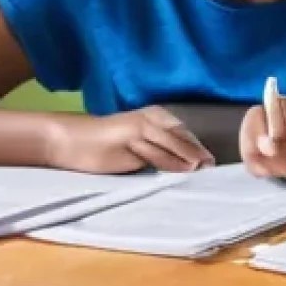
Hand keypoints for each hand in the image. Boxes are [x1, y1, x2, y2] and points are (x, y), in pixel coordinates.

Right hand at [46, 107, 214, 173]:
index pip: (183, 133)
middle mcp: (152, 117)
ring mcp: (142, 125)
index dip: (198, 148)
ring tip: (204, 169)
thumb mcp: (139, 149)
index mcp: (156, 116)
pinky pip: (157, 151)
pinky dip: (173, 160)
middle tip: (213, 167)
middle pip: (182, 136)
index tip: (211, 162)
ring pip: (173, 142)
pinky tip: (185, 169)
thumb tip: (188, 165)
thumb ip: (159, 153)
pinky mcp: (132, 137)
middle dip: (198, 152)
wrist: (72, 141)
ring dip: (190, 156)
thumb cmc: (106, 147)